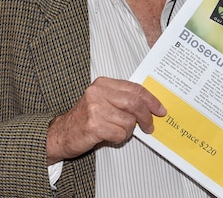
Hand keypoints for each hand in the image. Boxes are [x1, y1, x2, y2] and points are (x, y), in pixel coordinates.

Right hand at [46, 77, 165, 163]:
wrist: (61, 133)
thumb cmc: (85, 118)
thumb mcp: (102, 100)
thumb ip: (122, 99)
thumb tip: (150, 106)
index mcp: (102, 83)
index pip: (134, 88)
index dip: (151, 100)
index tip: (160, 109)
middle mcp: (98, 93)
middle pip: (135, 103)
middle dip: (147, 117)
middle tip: (150, 126)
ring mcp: (95, 109)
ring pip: (129, 121)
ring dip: (128, 131)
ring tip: (118, 131)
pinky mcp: (94, 125)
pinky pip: (120, 134)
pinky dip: (120, 138)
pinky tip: (110, 136)